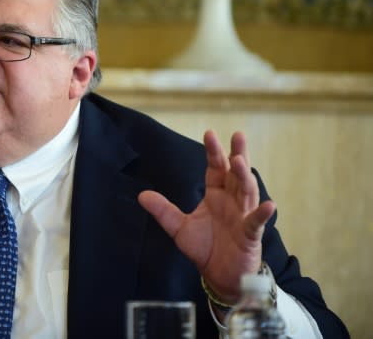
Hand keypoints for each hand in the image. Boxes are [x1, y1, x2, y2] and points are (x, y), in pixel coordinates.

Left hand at [138, 130, 275, 302]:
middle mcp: (232, 201)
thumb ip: (163, 210)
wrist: (219, 276)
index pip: (215, 169)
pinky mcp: (250, 235)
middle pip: (235, 174)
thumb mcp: (178, 227)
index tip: (210, 133)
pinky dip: (262, 214)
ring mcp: (243, 216)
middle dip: (237, 154)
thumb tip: (141, 195)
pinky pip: (256, 223)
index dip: (213, 152)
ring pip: (247, 193)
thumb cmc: (204, 248)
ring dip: (245, 177)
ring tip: (240, 162)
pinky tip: (268, 204)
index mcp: (215, 195)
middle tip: (238, 135)